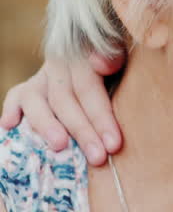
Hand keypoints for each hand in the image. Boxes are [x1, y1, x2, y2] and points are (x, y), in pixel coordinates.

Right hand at [0, 53, 123, 164]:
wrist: (92, 54)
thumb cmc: (115, 68)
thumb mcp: (122, 58)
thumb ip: (114, 57)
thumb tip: (103, 64)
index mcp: (83, 56)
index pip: (89, 88)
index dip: (101, 118)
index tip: (114, 145)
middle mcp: (58, 66)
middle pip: (65, 99)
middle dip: (82, 131)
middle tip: (97, 157)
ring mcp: (41, 77)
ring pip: (36, 100)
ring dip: (46, 124)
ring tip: (59, 145)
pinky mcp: (26, 88)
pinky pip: (15, 97)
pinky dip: (10, 110)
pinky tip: (9, 126)